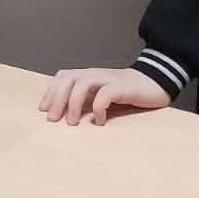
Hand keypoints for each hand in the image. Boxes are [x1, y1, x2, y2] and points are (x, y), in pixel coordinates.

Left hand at [39, 67, 169, 125]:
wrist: (155, 81)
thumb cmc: (126, 92)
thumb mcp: (102, 95)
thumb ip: (86, 100)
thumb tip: (64, 115)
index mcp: (89, 76)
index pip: (63, 77)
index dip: (51, 91)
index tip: (43, 110)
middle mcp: (96, 74)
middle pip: (68, 78)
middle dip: (57, 98)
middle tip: (52, 119)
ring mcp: (109, 79)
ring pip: (82, 83)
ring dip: (73, 103)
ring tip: (72, 123)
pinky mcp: (123, 87)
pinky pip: (106, 94)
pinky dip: (98, 107)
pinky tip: (99, 121)